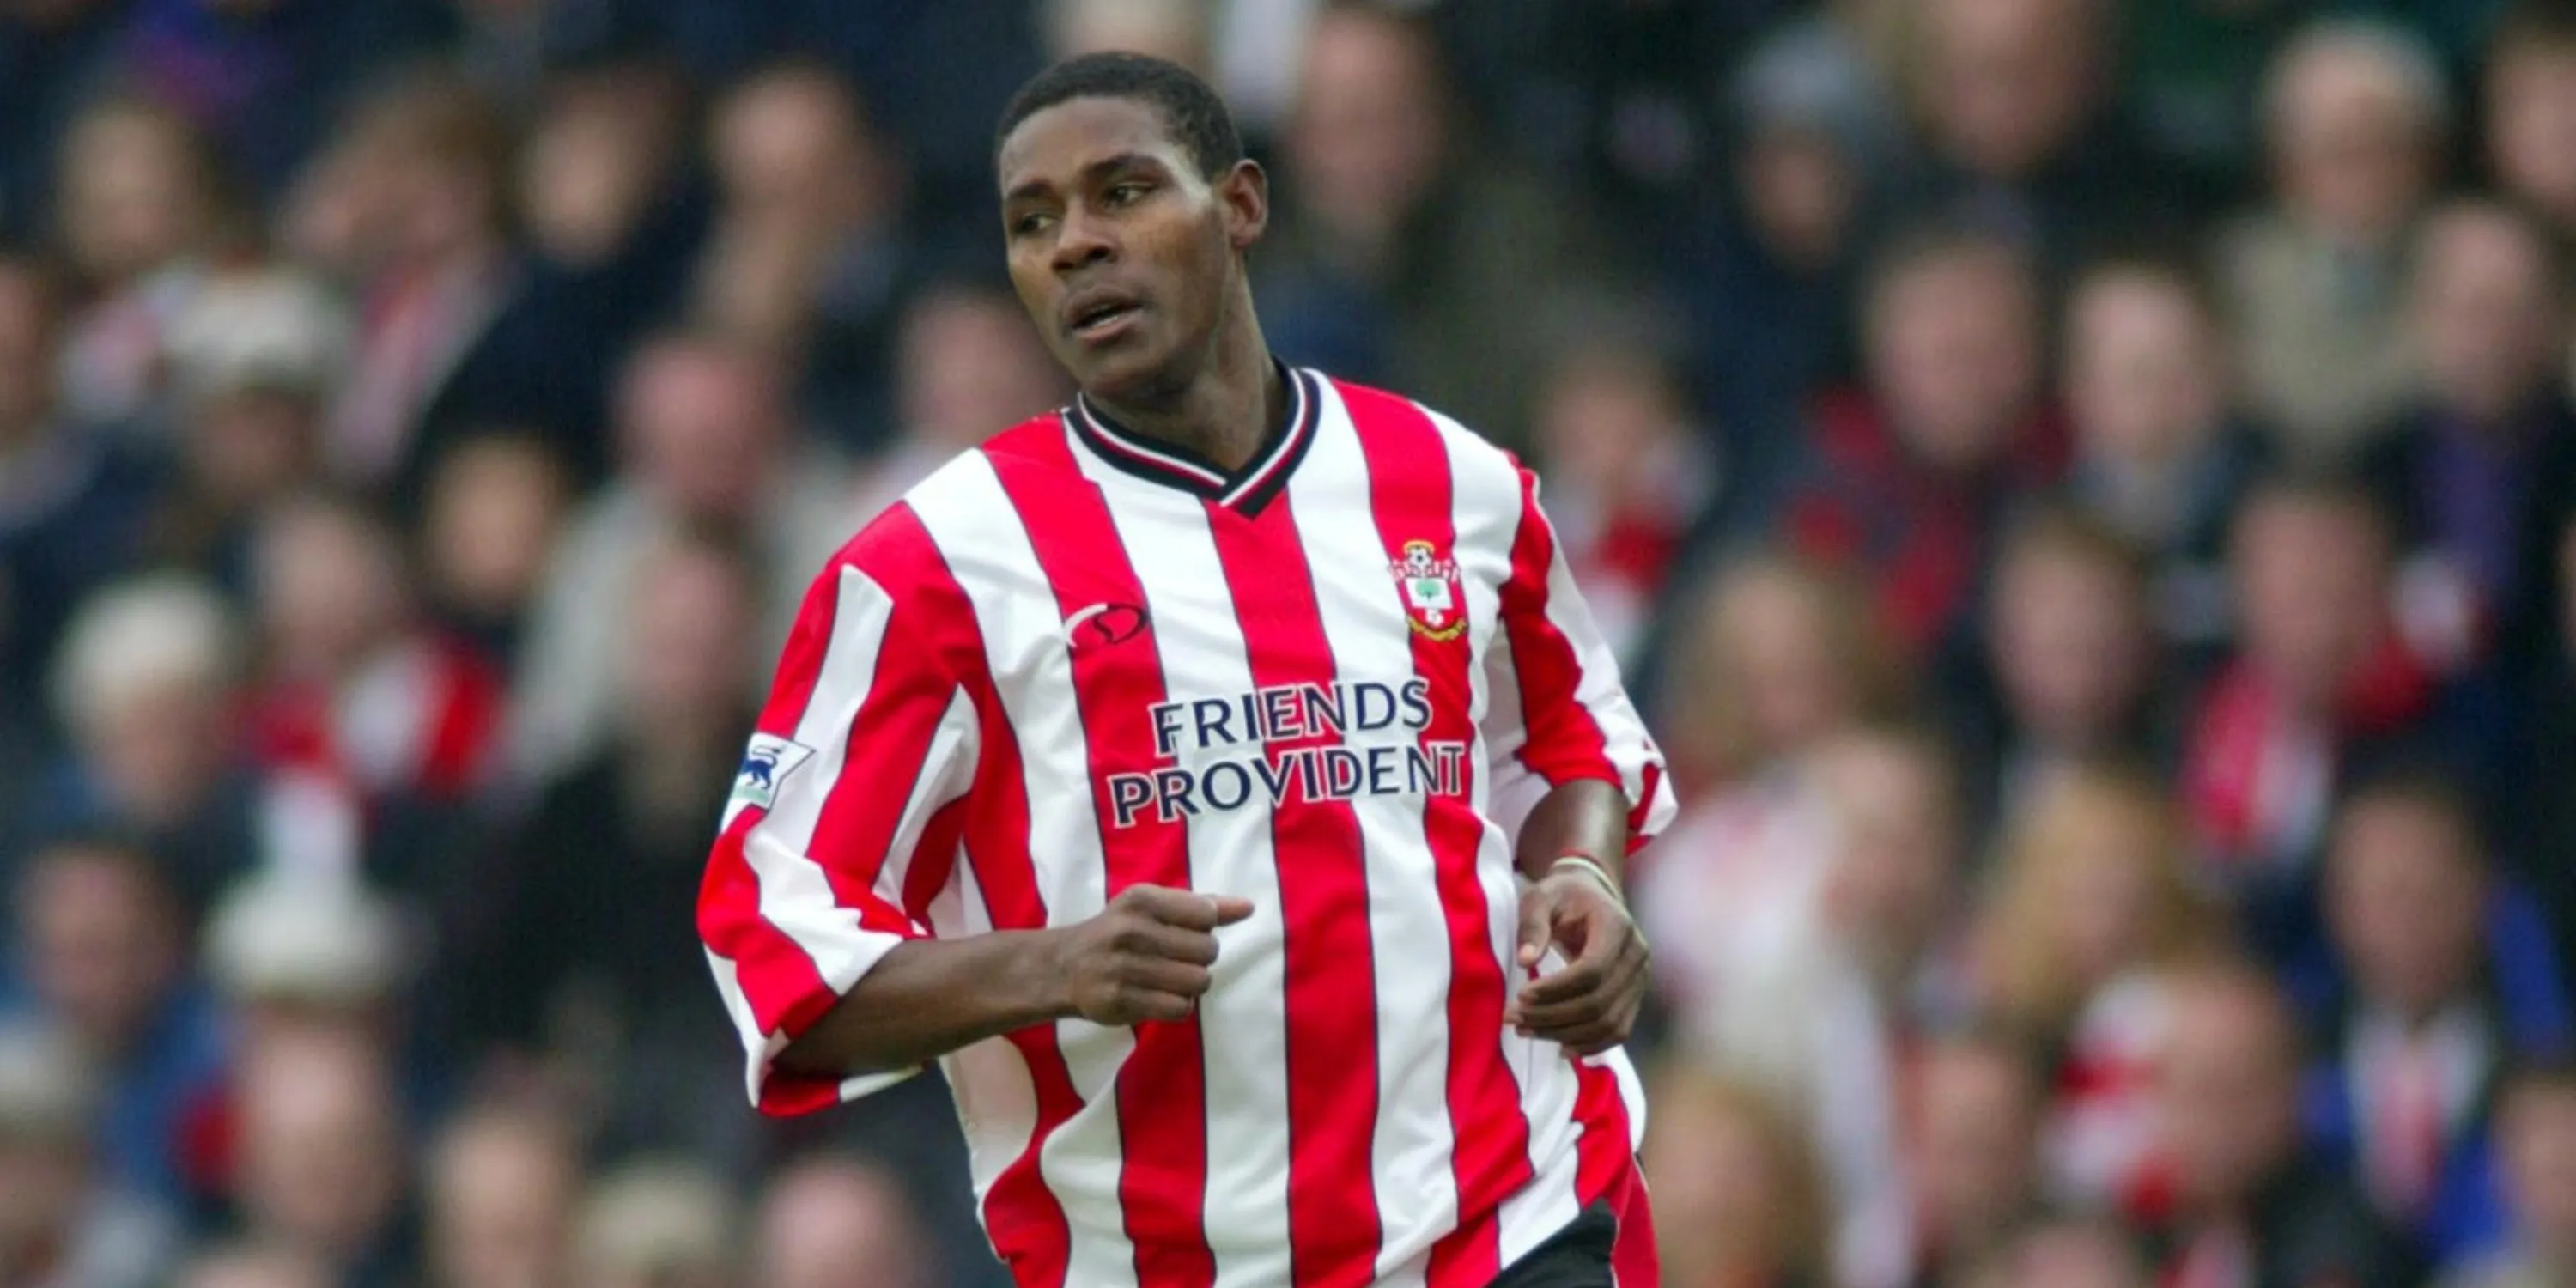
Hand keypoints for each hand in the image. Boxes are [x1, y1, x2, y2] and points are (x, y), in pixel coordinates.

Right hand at [1054, 885, 1254, 1026]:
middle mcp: (1132, 930)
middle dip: (1201, 958)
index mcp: (1142, 900)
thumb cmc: (1119, 931)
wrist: (1063, 966)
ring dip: (1192, 984)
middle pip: (1208, 950)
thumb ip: (1201, 906)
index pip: (1206, 914)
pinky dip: (1179, 1005)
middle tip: (1178, 959)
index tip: (1185, 931)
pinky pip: (1180, 1007)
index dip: (1205, 928)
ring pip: (1198, 981)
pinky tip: (1161, 996)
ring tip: (1172, 979)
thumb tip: (1248, 907)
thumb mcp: (1153, 907)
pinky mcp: (1122, 1001)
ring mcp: (1125, 967)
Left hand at [1503, 870, 1648, 1054]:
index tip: (1520, 995)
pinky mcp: (1635, 997)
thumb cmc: (1562, 896)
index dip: (1556, 989)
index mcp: (1617, 926)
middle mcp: (1637, 955)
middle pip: (1599, 1002)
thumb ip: (1533, 925)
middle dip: (1552, 1016)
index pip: (1592, 970)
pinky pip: (1618, 1031)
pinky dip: (1589, 1045)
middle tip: (1512, 1018)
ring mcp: (1640, 979)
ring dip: (1565, 1034)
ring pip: (1608, 1023)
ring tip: (1525, 1031)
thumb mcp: (1540, 897)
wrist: (1591, 896)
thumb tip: (1526, 960)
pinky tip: (1559, 1047)